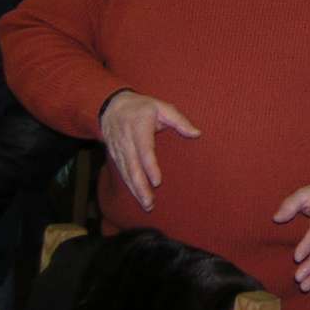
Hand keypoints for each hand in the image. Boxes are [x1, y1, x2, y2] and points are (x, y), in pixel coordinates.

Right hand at [99, 90, 199, 211]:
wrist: (112, 106)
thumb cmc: (142, 107)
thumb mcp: (162, 107)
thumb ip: (179, 120)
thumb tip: (197, 133)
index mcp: (139, 127)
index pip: (144, 150)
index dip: (150, 167)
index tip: (157, 182)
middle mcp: (126, 140)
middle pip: (133, 167)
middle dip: (140, 186)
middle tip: (150, 203)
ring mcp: (118, 149)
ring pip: (126, 172)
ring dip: (135, 189)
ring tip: (146, 204)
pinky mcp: (114, 155)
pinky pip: (121, 172)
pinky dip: (128, 185)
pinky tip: (136, 195)